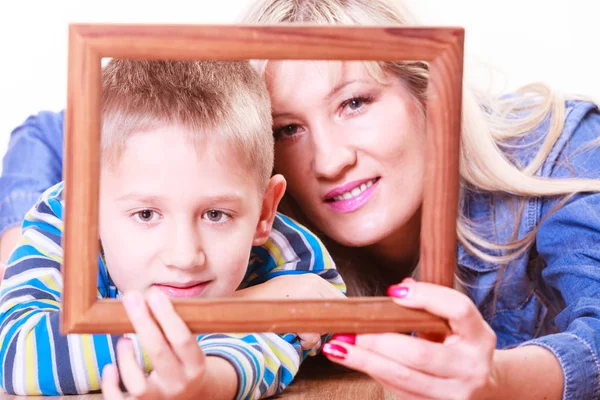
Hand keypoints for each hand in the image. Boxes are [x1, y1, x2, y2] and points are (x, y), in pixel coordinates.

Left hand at [101, 288, 234, 399]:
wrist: (193, 399)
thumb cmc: (186, 365)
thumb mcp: (192, 350)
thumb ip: (177, 329)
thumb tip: (151, 297)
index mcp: (195, 366)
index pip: (182, 339)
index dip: (167, 316)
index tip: (154, 295)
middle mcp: (179, 384)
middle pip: (158, 352)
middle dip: (143, 321)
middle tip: (132, 297)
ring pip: (138, 384)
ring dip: (126, 357)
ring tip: (124, 339)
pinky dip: (110, 385)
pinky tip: (109, 368)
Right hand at [233, 274, 345, 350]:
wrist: (240, 307)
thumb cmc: (266, 305)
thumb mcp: (293, 295)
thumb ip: (314, 303)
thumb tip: (337, 320)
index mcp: (313, 279)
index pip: (339, 302)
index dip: (331, 318)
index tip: (321, 327)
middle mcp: (313, 282)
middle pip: (335, 314)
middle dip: (323, 328)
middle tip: (304, 331)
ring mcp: (306, 294)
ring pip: (325, 325)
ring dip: (313, 336)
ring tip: (294, 330)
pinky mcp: (298, 309)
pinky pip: (313, 335)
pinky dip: (304, 341)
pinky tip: (289, 334)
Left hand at [321, 278, 499, 399]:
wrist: (485, 386)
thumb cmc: (460, 344)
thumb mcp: (454, 322)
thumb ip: (431, 303)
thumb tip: (399, 290)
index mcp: (480, 336)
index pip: (458, 310)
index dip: (427, 297)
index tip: (393, 292)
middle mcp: (472, 367)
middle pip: (419, 353)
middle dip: (378, 341)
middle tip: (349, 330)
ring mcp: (456, 393)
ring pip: (404, 377)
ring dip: (366, 361)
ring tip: (337, 347)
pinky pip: (400, 391)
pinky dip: (375, 373)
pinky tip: (356, 360)